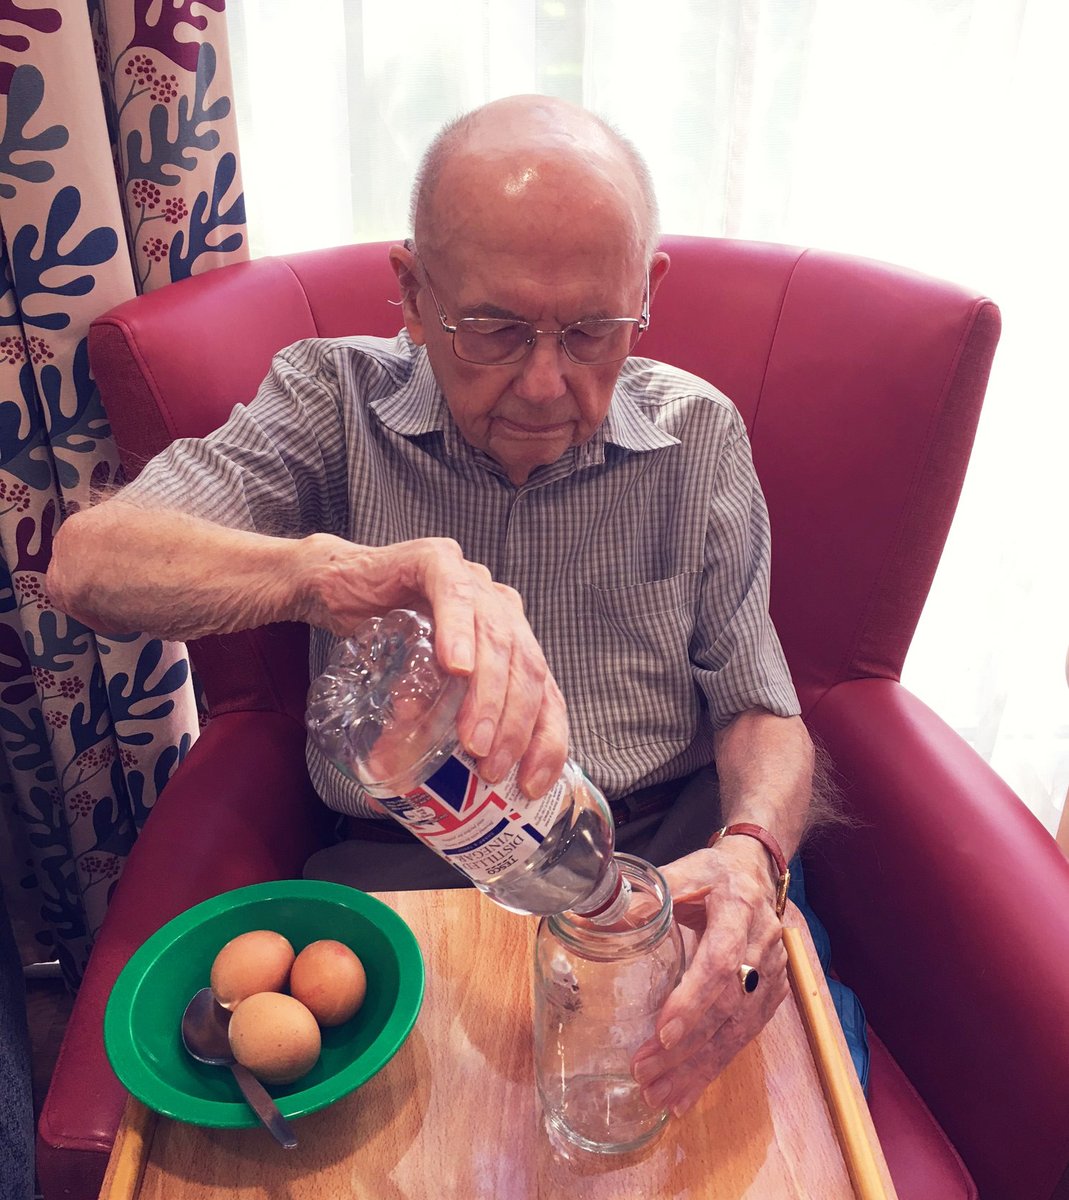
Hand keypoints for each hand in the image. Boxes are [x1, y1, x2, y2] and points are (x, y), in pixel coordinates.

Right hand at [296, 534, 567, 796]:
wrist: (333, 591)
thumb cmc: (385, 640)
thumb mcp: (423, 691)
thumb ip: (443, 724)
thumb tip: (447, 791)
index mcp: (513, 640)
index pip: (547, 693)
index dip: (546, 741)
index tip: (529, 785)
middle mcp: (503, 608)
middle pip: (528, 668)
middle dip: (516, 725)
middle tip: (489, 766)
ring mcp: (473, 580)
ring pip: (498, 638)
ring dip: (489, 694)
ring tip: (473, 738)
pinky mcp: (436, 559)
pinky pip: (453, 596)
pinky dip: (458, 632)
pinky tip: (455, 666)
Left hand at [630, 838, 787, 1115]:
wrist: (758, 872)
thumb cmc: (714, 873)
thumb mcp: (682, 871)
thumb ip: (646, 895)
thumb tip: (595, 918)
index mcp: (739, 909)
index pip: (721, 961)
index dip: (694, 999)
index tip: (663, 1031)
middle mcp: (762, 946)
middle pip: (728, 1005)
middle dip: (687, 1046)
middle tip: (646, 1073)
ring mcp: (772, 975)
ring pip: (737, 1030)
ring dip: (698, 1067)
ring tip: (660, 1095)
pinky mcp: (771, 997)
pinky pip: (743, 1038)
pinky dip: (713, 1069)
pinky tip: (685, 1094)